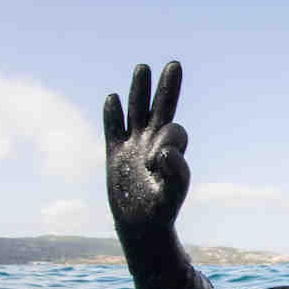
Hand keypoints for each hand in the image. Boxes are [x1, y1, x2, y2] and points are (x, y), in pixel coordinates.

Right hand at [104, 62, 189, 229]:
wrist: (140, 223)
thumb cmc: (160, 210)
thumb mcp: (171, 195)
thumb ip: (176, 175)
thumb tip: (167, 152)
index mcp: (171, 150)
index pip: (171, 132)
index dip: (166, 142)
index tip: (157, 164)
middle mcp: (153, 142)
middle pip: (161, 108)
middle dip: (166, 87)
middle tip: (175, 65)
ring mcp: (133, 145)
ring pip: (136, 111)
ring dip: (139, 90)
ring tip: (143, 68)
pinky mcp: (115, 153)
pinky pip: (112, 129)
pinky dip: (112, 114)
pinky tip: (113, 99)